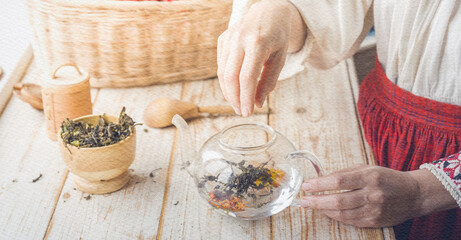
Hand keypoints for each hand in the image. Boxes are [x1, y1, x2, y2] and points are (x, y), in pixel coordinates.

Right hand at [217, 0, 305, 116]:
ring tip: (238, 105)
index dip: (245, 98)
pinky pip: (221, 66)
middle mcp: (240, 38)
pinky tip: (234, 91)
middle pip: (230, 76)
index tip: (248, 112)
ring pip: (222, 73)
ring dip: (229, 93)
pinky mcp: (222, 39)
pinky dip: (226, 82)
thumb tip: (258, 103)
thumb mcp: (279, 58)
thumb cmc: (277, 36)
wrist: (268, 11)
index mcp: (258, 42)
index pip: (247, 77)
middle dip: (235, 98)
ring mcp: (228, 38)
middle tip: (241, 112)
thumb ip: (268, 82)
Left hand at [300, 164, 421, 227]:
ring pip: (343, 213)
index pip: (339, 181)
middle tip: (303, 200)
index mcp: (370, 176)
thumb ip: (345, 173)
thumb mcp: (367, 168)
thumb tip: (321, 179)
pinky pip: (350, 221)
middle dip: (317, 201)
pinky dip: (336, 216)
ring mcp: (374, 210)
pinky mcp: (375, 221)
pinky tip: (327, 211)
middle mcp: (373, 194)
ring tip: (311, 205)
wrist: (413, 194)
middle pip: (338, 200)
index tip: (307, 185)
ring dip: (324, 210)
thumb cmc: (386, 178)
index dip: (320, 184)